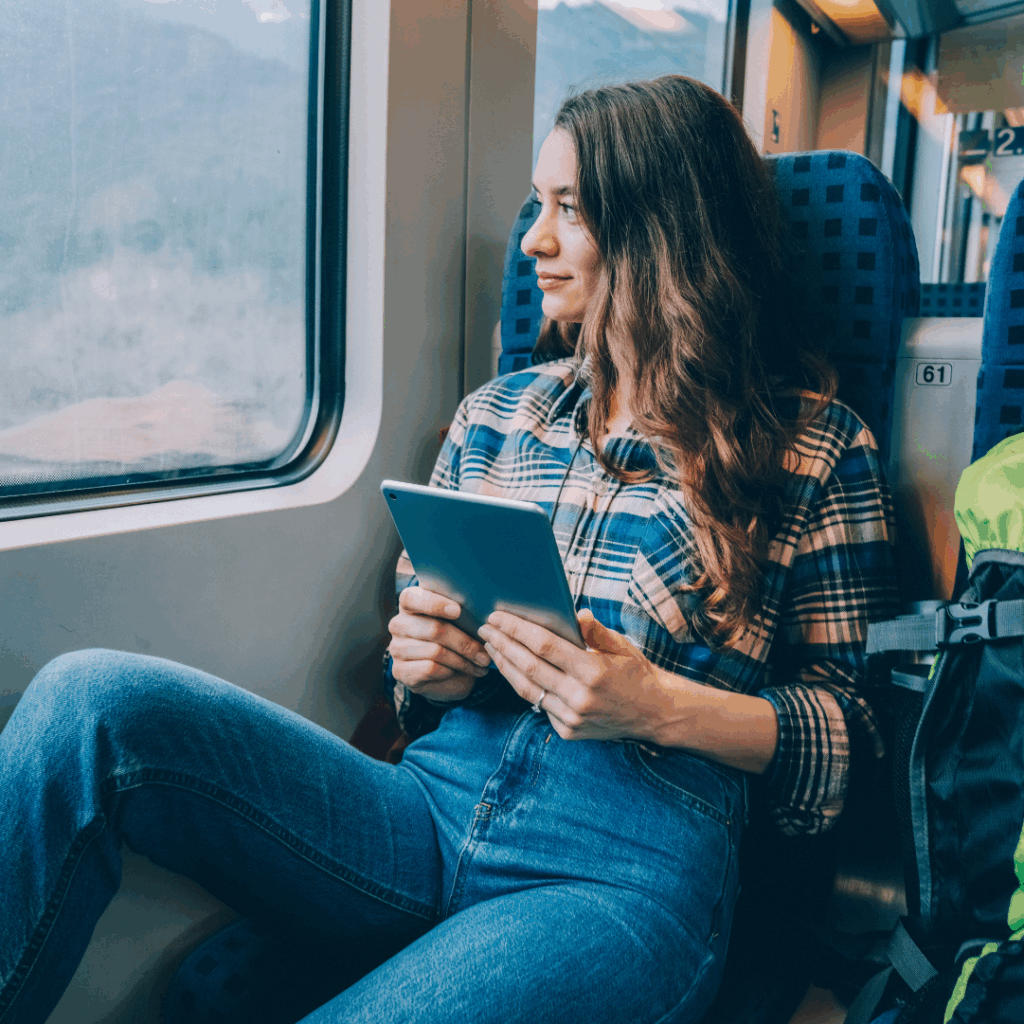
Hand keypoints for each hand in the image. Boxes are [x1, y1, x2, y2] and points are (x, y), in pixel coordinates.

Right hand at [388, 586, 492, 702]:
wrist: (443, 671)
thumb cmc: (453, 636)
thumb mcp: (457, 620)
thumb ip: (461, 611)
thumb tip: (483, 613)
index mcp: (409, 603)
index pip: (412, 598)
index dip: (434, 603)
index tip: (458, 611)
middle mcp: (398, 624)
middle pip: (434, 629)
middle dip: (464, 642)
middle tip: (484, 653)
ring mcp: (397, 649)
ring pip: (435, 652)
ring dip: (463, 660)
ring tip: (481, 664)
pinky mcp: (400, 671)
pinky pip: (430, 669)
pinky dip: (451, 671)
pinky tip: (462, 672)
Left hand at [478, 609, 687, 741]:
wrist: (653, 713)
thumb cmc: (635, 672)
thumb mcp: (621, 645)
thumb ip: (595, 631)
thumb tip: (576, 613)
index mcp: (593, 671)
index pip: (544, 646)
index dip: (516, 629)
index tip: (498, 616)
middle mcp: (580, 697)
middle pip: (528, 667)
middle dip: (502, 645)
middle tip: (485, 629)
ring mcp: (572, 718)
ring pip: (527, 689)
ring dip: (505, 666)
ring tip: (491, 647)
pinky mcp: (568, 731)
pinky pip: (539, 705)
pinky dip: (522, 685)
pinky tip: (511, 669)